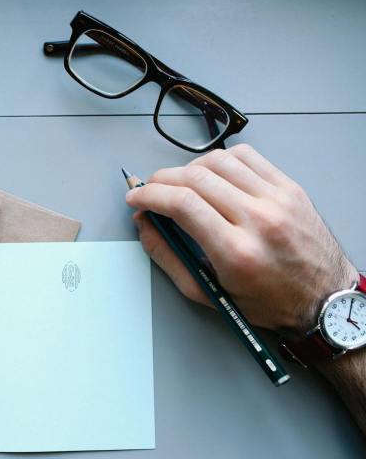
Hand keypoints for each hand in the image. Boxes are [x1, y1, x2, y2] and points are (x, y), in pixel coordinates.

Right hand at [125, 144, 357, 339]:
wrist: (323, 299)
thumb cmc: (267, 302)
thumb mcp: (207, 292)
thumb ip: (168, 258)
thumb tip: (144, 225)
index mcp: (236, 251)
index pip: (182, 204)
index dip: (149, 195)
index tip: (135, 198)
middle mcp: (259, 219)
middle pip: (196, 178)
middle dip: (161, 180)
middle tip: (150, 190)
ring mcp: (278, 199)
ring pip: (219, 161)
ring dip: (188, 167)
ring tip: (179, 183)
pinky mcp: (290, 188)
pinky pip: (248, 156)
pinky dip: (221, 159)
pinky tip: (212, 173)